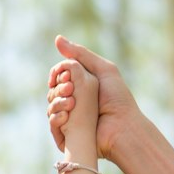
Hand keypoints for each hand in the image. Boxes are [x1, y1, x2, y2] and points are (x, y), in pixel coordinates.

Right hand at [47, 36, 138, 157]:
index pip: (59, 77)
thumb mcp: (102, 69)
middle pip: (53, 91)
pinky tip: (66, 116)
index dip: (57, 74)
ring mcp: (70, 119)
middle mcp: (74, 102)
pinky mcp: (66, 134)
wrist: (122, 126)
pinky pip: (52, 124)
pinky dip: (55, 118)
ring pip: (50, 107)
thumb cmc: (117, 98)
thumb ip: (80, 54)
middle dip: (58, 88)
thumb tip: (57, 39)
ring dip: (57, 102)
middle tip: (71, 89)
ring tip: (72, 103)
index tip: (63, 75)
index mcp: (81, 87)